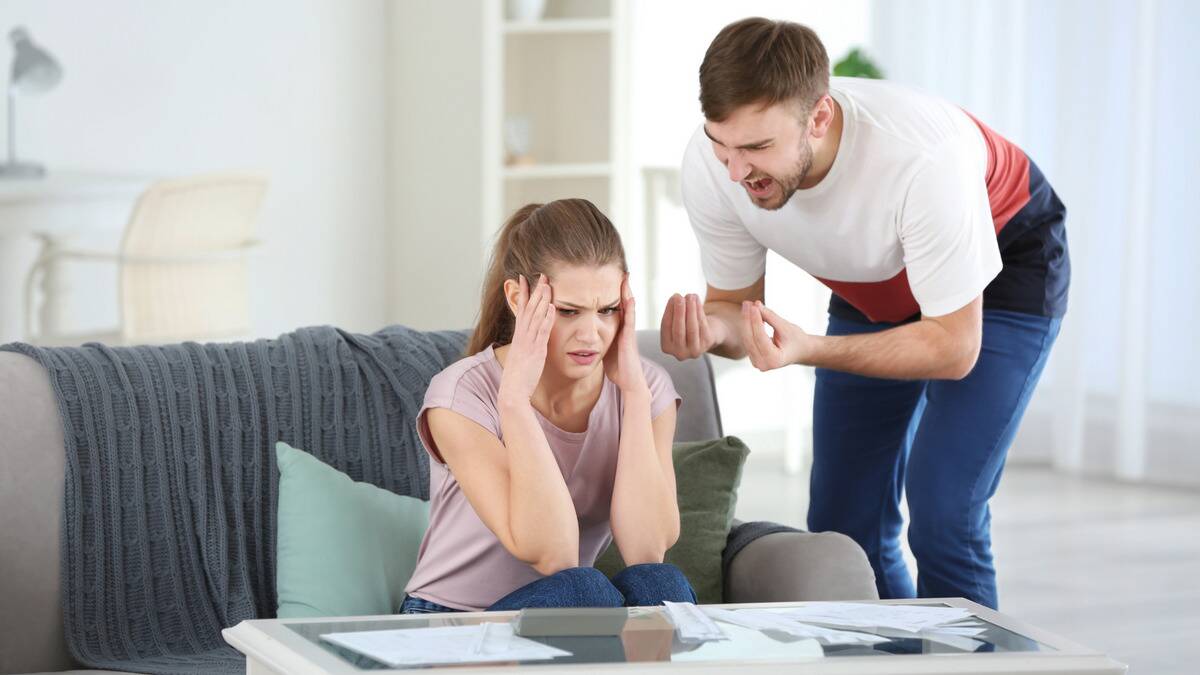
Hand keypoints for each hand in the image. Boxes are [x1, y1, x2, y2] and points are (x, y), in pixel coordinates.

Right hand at [499, 274, 555, 400]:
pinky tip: (551, 307)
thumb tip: (529, 340)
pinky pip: (542, 331)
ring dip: (542, 299)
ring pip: (536, 316)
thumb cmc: (517, 377)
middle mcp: (522, 336)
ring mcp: (528, 342)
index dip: (524, 293)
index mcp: (519, 336)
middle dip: (535, 291)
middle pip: (529, 308)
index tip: (524, 278)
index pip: (521, 309)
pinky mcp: (536, 350)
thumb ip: (526, 345)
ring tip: (547, 284)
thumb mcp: (521, 356)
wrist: (512, 390)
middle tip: (542, 275)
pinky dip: (546, 318)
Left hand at [605, 276, 647, 393]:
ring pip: (628, 307)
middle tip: (619, 270)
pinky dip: (630, 306)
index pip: (613, 306)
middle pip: (622, 302)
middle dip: (620, 287)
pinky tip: (629, 296)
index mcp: (616, 328)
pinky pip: (631, 318)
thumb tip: (584, 337)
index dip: (610, 293)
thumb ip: (597, 339)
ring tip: (625, 276)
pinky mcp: (630, 337)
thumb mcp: (603, 349)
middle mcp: (624, 327)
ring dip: (627, 292)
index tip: (604, 278)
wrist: (628, 381)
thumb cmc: (616, 367)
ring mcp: (628, 331)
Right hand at [659, 292, 714, 360]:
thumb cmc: (686, 326)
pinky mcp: (707, 344)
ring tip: (689, 296)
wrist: (705, 335)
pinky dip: (699, 311)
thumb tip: (675, 298)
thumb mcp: (676, 322)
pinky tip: (697, 300)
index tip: (672, 298)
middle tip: (679, 297)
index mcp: (667, 347)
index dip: (669, 311)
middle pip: (678, 330)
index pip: (666, 327)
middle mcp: (680, 353)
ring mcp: (694, 350)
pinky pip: (702, 325)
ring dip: (690, 310)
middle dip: (679, 311)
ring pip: (692, 328)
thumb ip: (673, 313)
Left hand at [741, 300, 812, 371]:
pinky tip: (749, 314)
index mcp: (774, 360)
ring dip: (746, 321)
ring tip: (748, 305)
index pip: (760, 337)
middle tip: (747, 303)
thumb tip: (756, 305)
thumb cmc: (797, 340)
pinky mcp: (753, 357)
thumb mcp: (786, 327)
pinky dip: (748, 326)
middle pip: (750, 338)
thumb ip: (770, 317)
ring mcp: (757, 362)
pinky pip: (748, 339)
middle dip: (748, 319)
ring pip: (747, 338)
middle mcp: (763, 364)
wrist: (801, 351)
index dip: (755, 320)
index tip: (753, 305)